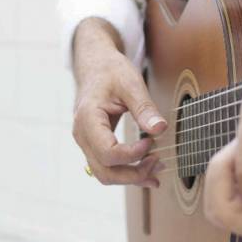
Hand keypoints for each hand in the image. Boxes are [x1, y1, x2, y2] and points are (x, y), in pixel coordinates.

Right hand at [71, 17, 167, 186]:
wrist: (96, 65)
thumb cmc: (111, 70)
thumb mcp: (131, 83)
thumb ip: (144, 107)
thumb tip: (160, 129)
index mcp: (88, 118)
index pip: (108, 152)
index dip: (132, 155)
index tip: (153, 142)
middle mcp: (82, 135)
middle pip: (105, 171)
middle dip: (134, 174)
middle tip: (159, 163)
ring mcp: (86, 142)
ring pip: (105, 174)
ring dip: (131, 177)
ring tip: (156, 169)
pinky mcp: (93, 144)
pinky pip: (106, 166)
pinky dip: (126, 171)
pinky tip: (145, 169)